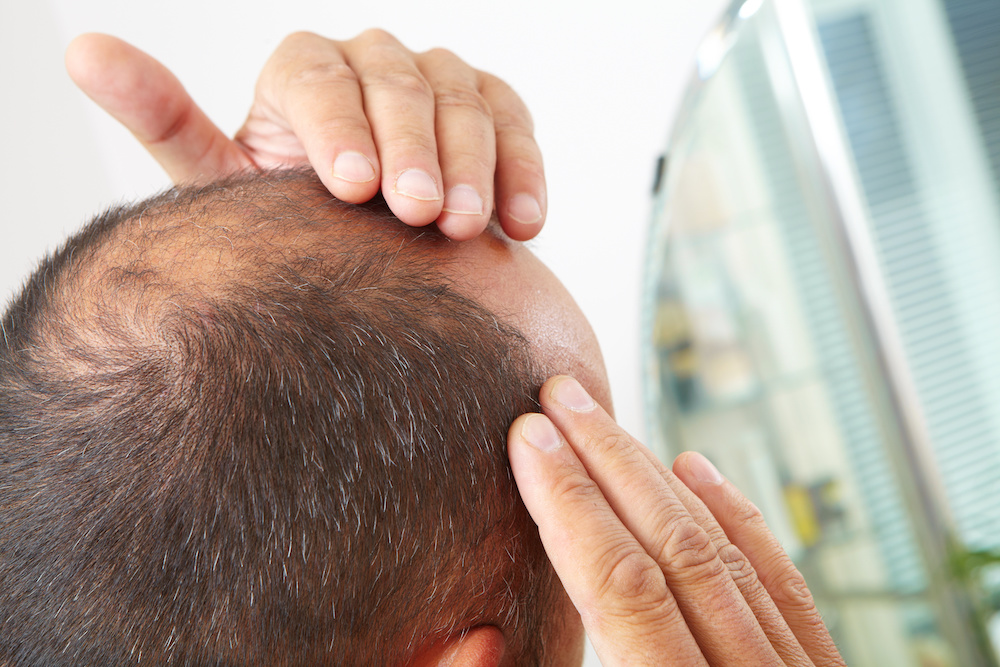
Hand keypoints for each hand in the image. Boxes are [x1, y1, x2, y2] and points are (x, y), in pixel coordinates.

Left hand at [65, 30, 545, 240]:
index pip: (315, 77)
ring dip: (470, 164)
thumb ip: (166, 118)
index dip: (337, 127)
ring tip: (464, 227)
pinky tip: (524, 223)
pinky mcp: (495, 108)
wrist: (373, 256)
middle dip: (413, 149)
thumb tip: (82, 48)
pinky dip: (524, 170)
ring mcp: (438, 81)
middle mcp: (371, 64)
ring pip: (464, 98)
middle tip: (418, 215)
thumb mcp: (224, 181)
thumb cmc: (294, 222)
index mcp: (301, 74)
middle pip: (397, 81)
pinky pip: (516, 124)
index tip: (352, 190)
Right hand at [508, 376, 845, 665]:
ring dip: (657, 476)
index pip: (621, 587)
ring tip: (603, 424)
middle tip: (561, 399)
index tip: (529, 439)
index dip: (568, 504)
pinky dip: (736, 517)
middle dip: (607, 462)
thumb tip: (480, 642)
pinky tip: (698, 469)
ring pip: (723, 552)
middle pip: (674, 546)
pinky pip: (782, 581)